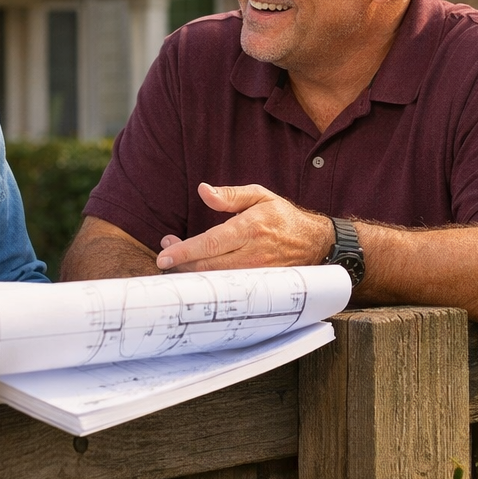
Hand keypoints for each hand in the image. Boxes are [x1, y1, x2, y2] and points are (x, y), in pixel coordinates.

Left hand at [156, 182, 332, 272]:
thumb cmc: (281, 216)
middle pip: (207, 265)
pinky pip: (226, 287)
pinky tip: (197, 271)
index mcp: (250, 228)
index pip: (210, 244)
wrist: (313, 242)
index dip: (184, 251)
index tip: (164, 254)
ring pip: (214, 279)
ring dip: (191, 271)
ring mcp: (255, 273)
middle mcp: (252, 254)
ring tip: (178, 258)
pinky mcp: (257, 285)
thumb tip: (204, 191)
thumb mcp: (259, 195)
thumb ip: (230, 195)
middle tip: (166, 251)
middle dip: (181, 261)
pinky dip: (208, 280)